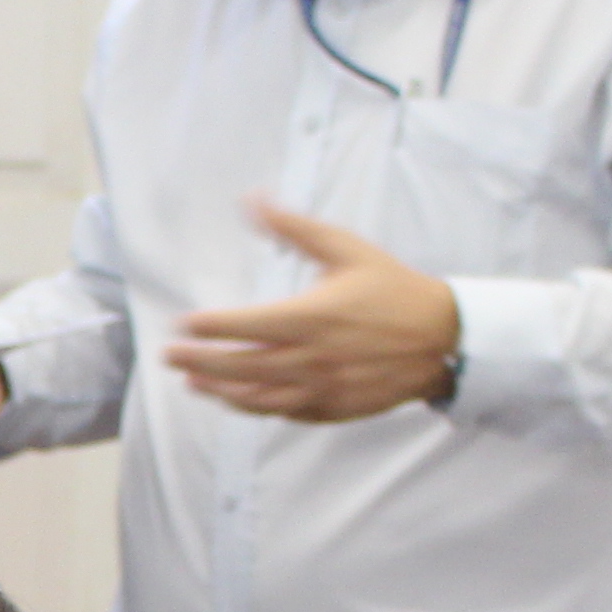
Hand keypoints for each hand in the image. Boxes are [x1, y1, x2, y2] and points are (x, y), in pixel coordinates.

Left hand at [168, 203, 462, 421]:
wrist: (442, 338)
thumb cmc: (393, 289)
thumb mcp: (346, 249)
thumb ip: (294, 228)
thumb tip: (254, 200)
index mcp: (313, 316)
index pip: (246, 325)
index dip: (210, 326)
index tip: (184, 322)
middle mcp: (313, 357)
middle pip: (243, 365)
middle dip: (201, 362)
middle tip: (170, 356)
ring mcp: (323, 387)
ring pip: (259, 396)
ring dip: (221, 391)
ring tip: (194, 381)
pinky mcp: (333, 407)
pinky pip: (285, 411)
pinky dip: (256, 407)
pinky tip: (236, 398)